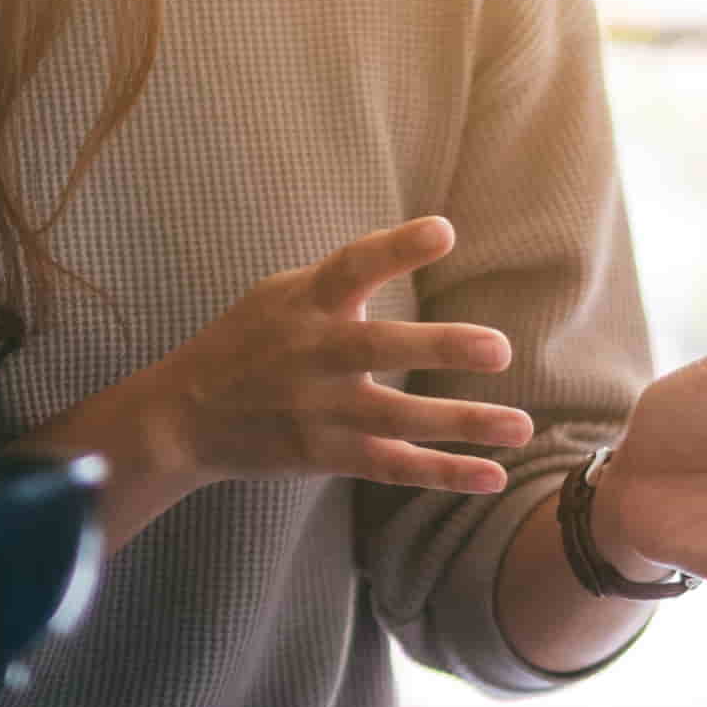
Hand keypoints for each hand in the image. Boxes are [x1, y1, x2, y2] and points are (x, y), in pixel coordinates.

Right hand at [118, 217, 535, 494]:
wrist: (184, 417)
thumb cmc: (248, 342)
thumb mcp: (281, 294)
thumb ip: (341, 280)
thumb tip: (412, 247)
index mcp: (304, 303)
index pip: (351, 268)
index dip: (396, 249)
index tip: (443, 231)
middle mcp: (312, 355)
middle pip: (378, 348)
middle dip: (438, 347)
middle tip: (499, 348)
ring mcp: (318, 410)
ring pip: (397, 418)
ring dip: (462, 423)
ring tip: (522, 427)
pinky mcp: (325, 454)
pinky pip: (393, 466)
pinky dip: (443, 473)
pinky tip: (493, 475)